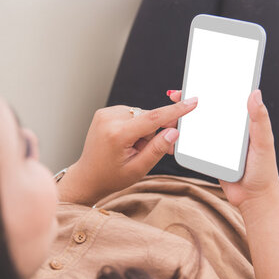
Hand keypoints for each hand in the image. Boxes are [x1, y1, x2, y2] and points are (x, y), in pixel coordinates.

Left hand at [57, 96, 197, 204]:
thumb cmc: (111, 177)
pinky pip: (131, 114)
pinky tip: (126, 140)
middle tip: (144, 151)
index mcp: (117, 134)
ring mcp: (105, 113)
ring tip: (131, 148)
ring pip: (141, 115)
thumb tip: (173, 131)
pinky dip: (134, 126)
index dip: (175, 111)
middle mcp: (109, 119)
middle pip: (148, 117)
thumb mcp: (138, 169)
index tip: (191, 102)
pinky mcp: (104, 112)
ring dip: (143, 130)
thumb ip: (157, 149)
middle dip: (153, 133)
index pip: (152, 119)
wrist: (87, 177)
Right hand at [168, 89, 278, 208]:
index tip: (195, 80)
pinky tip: (170, 135)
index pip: (223, 98)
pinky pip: (191, 145)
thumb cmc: (264, 170)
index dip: (209, 88)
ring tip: (168, 116)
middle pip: (204, 110)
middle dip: (189, 102)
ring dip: (181, 120)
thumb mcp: (263, 143)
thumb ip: (259, 120)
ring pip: (195, 126)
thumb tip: (255, 93)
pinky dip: (180, 139)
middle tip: (175, 97)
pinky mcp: (206, 155)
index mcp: (240, 120)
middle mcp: (226, 128)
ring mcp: (215, 142)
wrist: (253, 199)